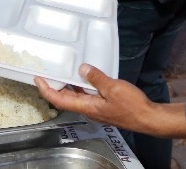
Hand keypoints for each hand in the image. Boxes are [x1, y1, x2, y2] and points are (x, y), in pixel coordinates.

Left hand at [36, 64, 165, 135]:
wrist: (148, 118)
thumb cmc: (132, 107)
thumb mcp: (113, 88)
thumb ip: (96, 78)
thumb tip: (82, 68)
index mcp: (87, 107)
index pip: (59, 100)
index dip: (46, 90)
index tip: (37, 79)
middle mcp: (88, 109)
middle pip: (65, 99)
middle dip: (54, 86)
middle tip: (46, 73)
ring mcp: (96, 108)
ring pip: (76, 97)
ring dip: (67, 85)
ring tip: (62, 72)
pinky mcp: (103, 106)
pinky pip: (87, 95)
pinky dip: (81, 86)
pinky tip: (84, 76)